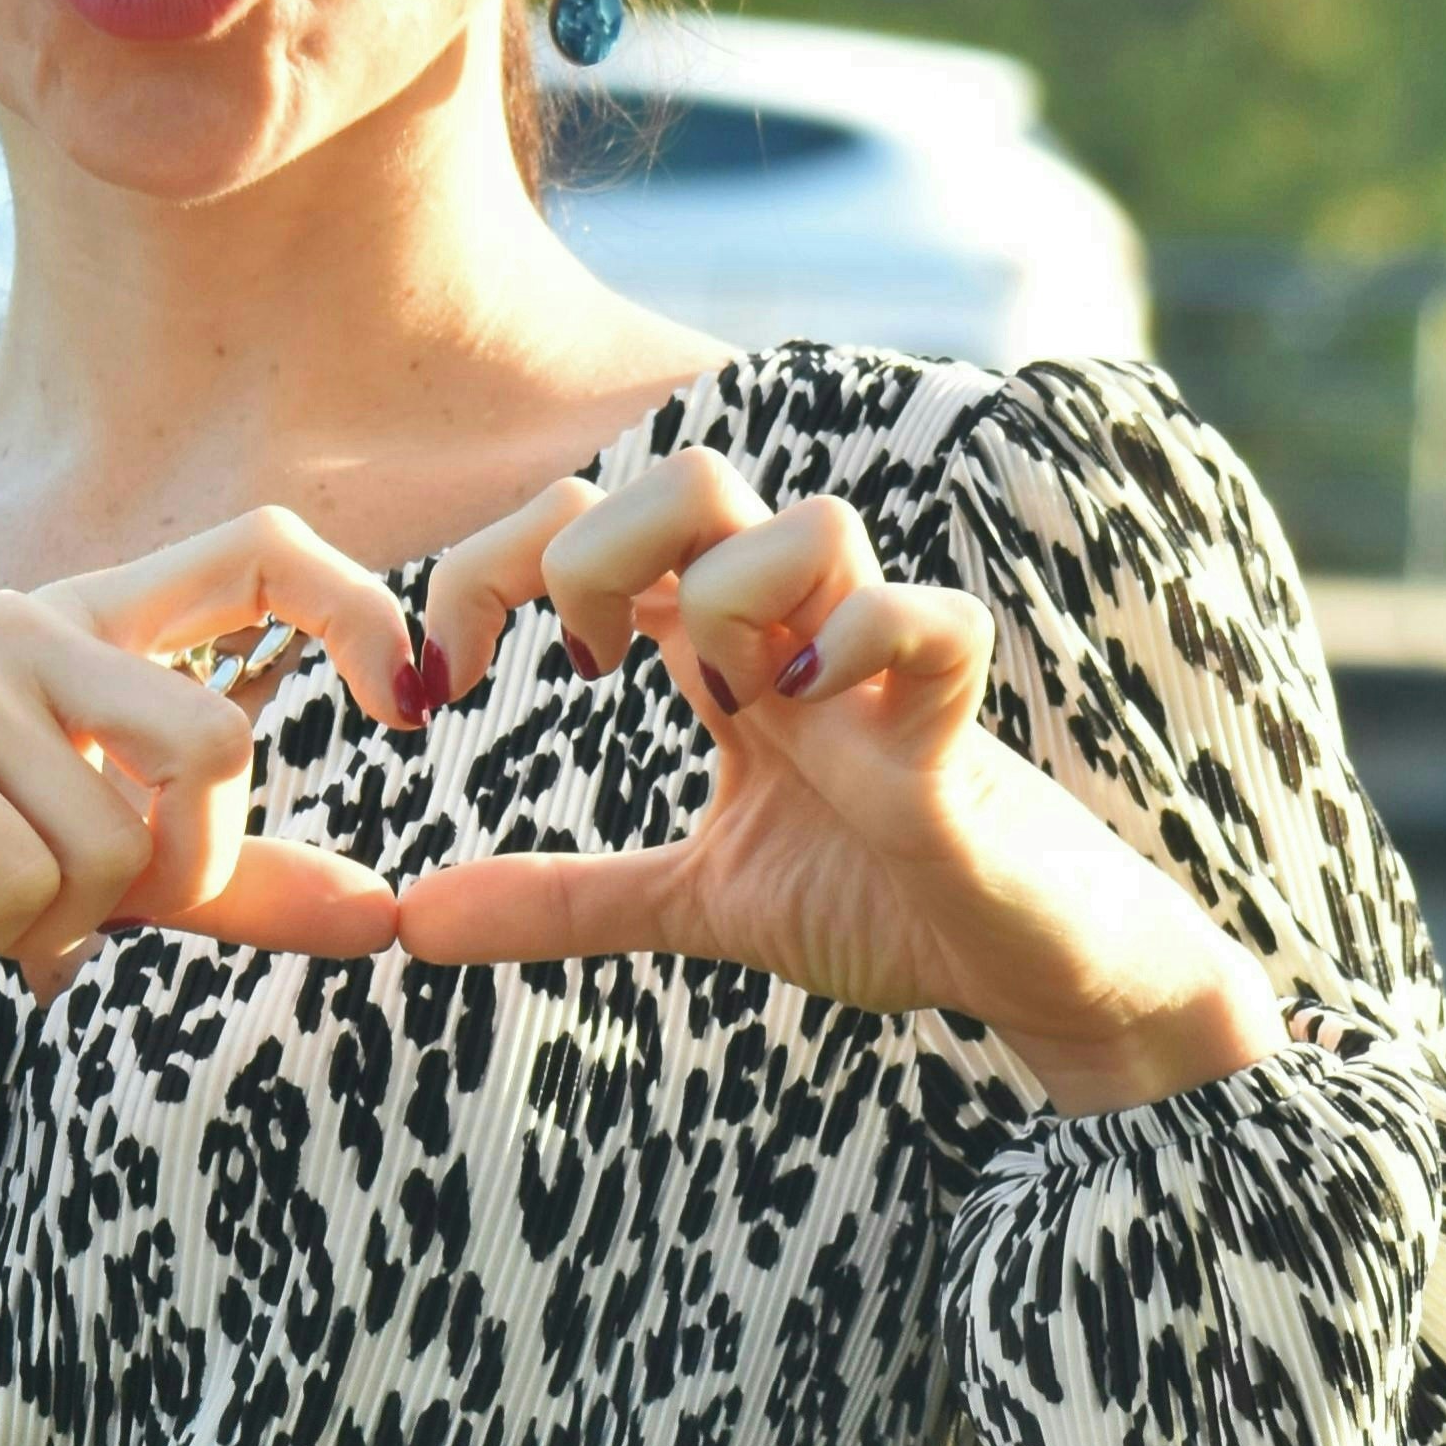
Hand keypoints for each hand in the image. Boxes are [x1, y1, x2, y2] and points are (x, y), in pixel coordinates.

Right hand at [0, 506, 413, 1185]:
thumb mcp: (89, 884)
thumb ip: (229, 887)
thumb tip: (388, 917)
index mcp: (88, 630)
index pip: (264, 547)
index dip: (357, 609)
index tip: (403, 703)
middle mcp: (34, 621)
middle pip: (218, 739)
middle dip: (183, 869)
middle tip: (91, 918)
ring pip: (118, 841)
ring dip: (61, 924)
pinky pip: (31, 880)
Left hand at [390, 447, 1283, 1114]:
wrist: (1030, 969)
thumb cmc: (883, 902)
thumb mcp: (692, 904)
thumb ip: (562, 900)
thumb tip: (415, 921)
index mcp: (729, 648)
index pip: (595, 525)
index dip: (496, 569)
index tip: (434, 681)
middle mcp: (802, 628)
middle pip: (692, 476)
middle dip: (597, 550)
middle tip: (578, 664)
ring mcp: (885, 665)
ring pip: (812, 520)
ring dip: (730, 596)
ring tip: (723, 701)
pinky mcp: (962, 725)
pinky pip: (930, 623)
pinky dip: (867, 646)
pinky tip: (809, 715)